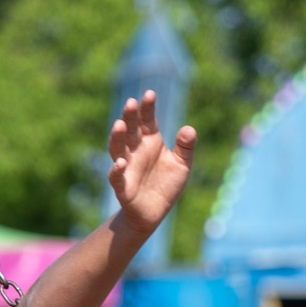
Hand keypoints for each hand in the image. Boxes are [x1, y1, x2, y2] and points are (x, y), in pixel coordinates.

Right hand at [107, 91, 196, 230]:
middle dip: (130, 116)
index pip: (147, 121)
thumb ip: (186, 147)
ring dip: (117, 137)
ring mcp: (127, 167)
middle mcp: (135, 151)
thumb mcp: (182, 165)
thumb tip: (189, 129)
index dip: (147, 108)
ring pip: (118, 148)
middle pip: (130, 130)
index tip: (150, 94)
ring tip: (120, 125)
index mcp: (150, 142)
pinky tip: (122, 162)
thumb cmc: (166, 185)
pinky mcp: (123, 186)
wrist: (155, 212)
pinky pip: (116, 176)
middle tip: (131, 102)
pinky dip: (117, 169)